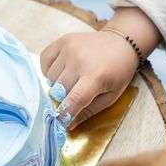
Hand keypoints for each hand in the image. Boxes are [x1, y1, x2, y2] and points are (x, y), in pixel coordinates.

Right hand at [40, 7, 161, 128]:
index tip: (60, 122)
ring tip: (72, 80)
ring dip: (57, 84)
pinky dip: (49, 70)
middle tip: (75, 95)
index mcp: (96, 76)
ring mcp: (70, 48)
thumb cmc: (117, 73)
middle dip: (64, 98)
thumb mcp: (110, 96)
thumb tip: (69, 125)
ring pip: (50, 78)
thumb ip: (89, 111)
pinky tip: (62, 70)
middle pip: (59, 90)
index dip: (65, 114)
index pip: (74, 99)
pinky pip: (44, 60)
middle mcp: (80, 60)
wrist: (120, 43)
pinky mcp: (63, 40)